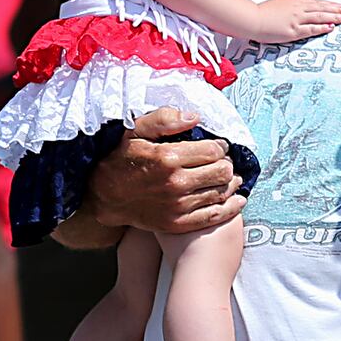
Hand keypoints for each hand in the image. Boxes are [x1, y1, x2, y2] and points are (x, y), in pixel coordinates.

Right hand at [88, 108, 245, 233]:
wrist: (103, 196)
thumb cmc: (119, 159)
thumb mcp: (134, 130)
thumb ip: (164, 119)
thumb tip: (194, 117)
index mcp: (167, 157)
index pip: (213, 150)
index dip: (220, 146)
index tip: (218, 146)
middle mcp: (175, 183)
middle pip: (221, 171)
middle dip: (226, 163)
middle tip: (222, 161)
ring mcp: (177, 206)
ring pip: (221, 192)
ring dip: (230, 183)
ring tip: (229, 176)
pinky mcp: (177, 223)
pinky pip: (214, 216)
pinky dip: (231, 207)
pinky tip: (237, 199)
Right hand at [251, 0, 340, 43]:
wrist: (252, 19)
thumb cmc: (263, 10)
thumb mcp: (279, 1)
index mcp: (296, 2)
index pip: (318, 3)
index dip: (332, 5)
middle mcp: (298, 9)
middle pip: (322, 9)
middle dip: (338, 10)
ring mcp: (296, 20)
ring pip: (319, 17)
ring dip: (334, 17)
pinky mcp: (292, 31)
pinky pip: (310, 29)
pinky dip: (321, 27)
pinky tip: (331, 27)